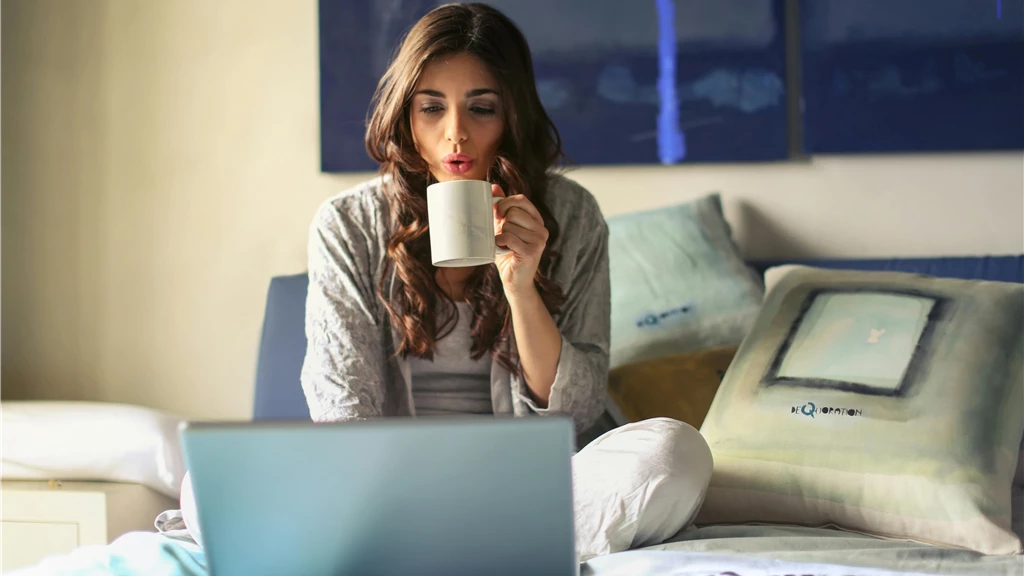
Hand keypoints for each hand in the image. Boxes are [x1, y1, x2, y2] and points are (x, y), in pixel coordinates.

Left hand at [492, 183, 548, 297]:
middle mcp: (542, 229)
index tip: (497, 213)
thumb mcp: (503, 228)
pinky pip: (509, 237)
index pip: (521, 199)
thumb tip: (493, 187)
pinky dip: (500, 241)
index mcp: (537, 220)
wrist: (514, 281)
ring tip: (504, 246)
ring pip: (510, 225)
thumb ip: (502, 209)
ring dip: (500, 235)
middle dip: (501, 223)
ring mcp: (539, 241)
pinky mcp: (532, 252)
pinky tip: (501, 248)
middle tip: (501, 235)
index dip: (505, 203)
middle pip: (514, 212)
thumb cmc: (508, 254)